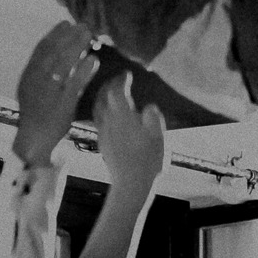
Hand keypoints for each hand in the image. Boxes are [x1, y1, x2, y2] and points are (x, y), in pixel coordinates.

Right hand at [13, 20, 99, 166]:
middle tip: (83, 25)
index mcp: (28, 78)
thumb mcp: (38, 91)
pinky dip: (82, 72)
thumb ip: (49, 72)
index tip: (66, 23)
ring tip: (90, 36)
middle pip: (52, 54)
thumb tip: (68, 51)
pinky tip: (93, 61)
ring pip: (61, 66)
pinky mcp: (60, 107)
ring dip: (75, 48)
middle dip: (68, 38)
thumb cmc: (40, 115)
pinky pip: (72, 86)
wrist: (34, 143)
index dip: (54, 35)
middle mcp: (35, 84)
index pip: (40, 51)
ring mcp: (47, 95)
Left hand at [94, 74, 165, 193]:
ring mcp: (103, 132)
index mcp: (122, 116)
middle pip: (103, 97)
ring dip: (103, 97)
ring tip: (111, 93)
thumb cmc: (148, 160)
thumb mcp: (158, 136)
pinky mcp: (102, 143)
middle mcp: (109, 121)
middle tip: (119, 80)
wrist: (131, 183)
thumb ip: (153, 118)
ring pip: (98, 108)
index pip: (116, 91)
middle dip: (110, 86)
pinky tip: (109, 114)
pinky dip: (102, 110)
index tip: (127, 74)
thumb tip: (149, 106)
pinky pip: (98, 120)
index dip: (121, 80)